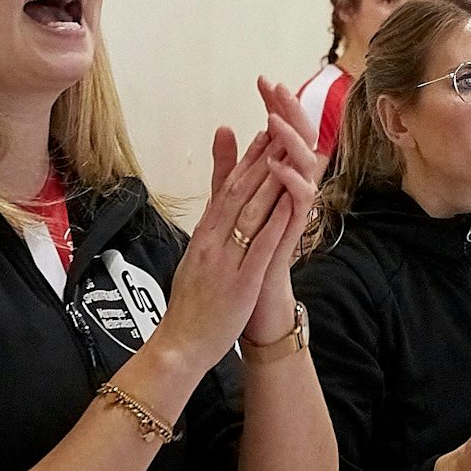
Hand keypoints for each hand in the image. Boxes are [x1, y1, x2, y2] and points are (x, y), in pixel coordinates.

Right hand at [155, 110, 303, 375]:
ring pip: (249, 213)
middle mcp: (212, 242)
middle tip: (281, 126)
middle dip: (262, 158)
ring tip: (288, 153)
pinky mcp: (241, 282)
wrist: (180, 344)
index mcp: (204, 235)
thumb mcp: (196, 257)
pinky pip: (259, 248)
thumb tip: (216, 199)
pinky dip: (275, 224)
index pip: (227, 189)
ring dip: (270, 181)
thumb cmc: (191, 304)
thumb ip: (208, 226)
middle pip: (239, 192)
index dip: (249, 158)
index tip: (265, 131)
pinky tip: (291, 204)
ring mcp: (226, 260)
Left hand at [241, 76, 330, 344]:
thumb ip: (229, 165)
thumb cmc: (244, 251)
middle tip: (276, 87)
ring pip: (306, 164)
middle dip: (290, 111)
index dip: (276, 106)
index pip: (283, 132)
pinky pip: (302, 199)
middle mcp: (294, 188)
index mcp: (280, 177)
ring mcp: (297, 207)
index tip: (262, 81)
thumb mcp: (230, 199)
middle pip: (301, 139)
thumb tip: (224, 127)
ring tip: (273, 119)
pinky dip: (291, 180)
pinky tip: (277, 165)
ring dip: (291, 140)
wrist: (251, 296)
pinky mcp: (296, 228)